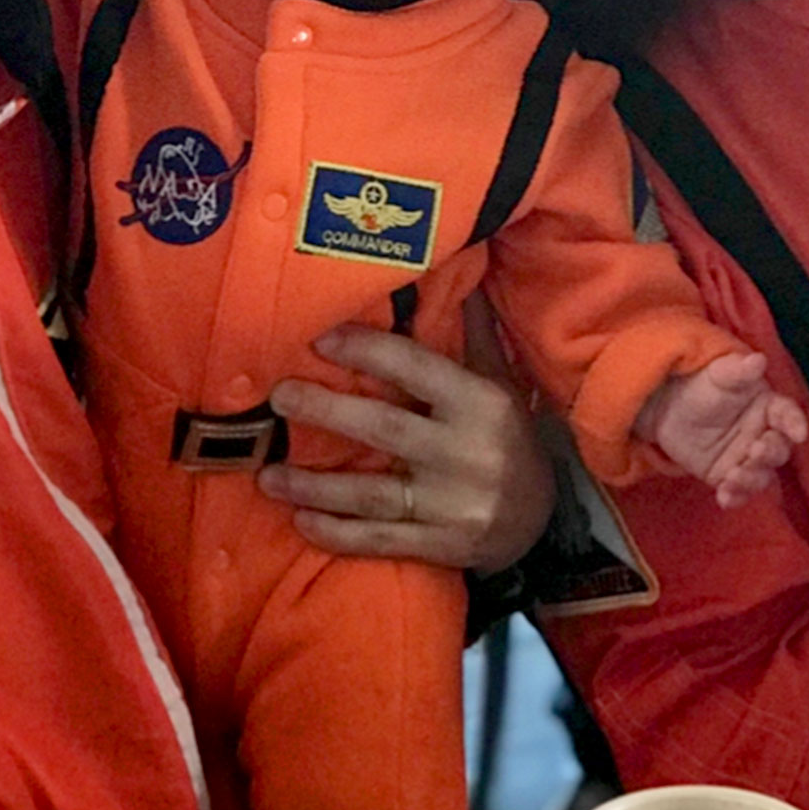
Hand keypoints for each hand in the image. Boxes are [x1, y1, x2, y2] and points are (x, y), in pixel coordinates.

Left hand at [259, 312, 554, 571]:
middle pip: (385, 429)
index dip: (366, 351)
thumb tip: (463, 263)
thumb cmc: (507, 437)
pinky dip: (338, 534)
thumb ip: (473, 333)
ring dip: (315, 487)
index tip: (318, 339)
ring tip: (266, 476)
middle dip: (326, 411)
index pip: (416, 369)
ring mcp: (453, 505)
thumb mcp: (499, 383)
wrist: (542, 521)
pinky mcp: (441, 546)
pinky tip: (301, 522)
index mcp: (481, 404)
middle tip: (279, 396)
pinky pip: (380, 540)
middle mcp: (467, 452)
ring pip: (373, 494)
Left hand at [633, 351, 807, 508]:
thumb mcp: (718, 374)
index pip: (788, 416)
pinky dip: (734, 497)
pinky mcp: (727, 477)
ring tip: (733, 475)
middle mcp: (763, 436)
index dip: (795, 424)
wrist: (667, 406)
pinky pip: (738, 492)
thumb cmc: (701, 384)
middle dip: (770, 453)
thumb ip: (738, 370)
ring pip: (761, 475)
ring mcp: (746, 459)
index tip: (798, 433)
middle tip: (754, 450)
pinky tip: (723, 497)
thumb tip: (758, 360)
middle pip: (778, 450)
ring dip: (752, 479)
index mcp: (768, 408)